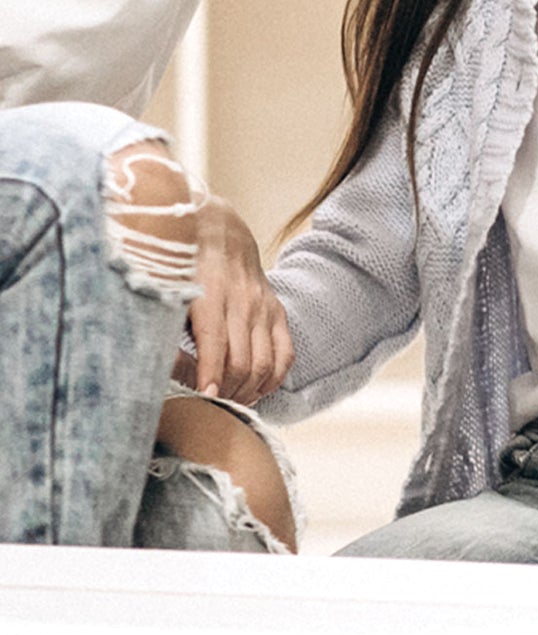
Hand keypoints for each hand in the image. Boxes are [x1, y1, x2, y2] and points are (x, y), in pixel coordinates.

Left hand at [173, 192, 293, 403]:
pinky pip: (285, 354)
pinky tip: (253, 390)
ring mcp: (264, 307)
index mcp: (211, 293)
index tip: (204, 397)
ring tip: (227, 402)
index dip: (209, 374)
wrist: (218, 227)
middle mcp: (243, 301)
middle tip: (208, 407)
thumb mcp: (162, 285)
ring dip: (247, 390)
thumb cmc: (180, 261)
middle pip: (243, 361)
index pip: (215, 343)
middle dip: (227, 391)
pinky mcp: (277, 311)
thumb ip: (159, 323)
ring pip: (265, 363)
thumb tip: (153, 365)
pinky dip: (272, 379)